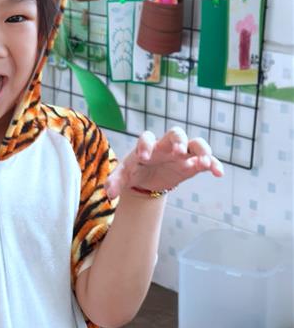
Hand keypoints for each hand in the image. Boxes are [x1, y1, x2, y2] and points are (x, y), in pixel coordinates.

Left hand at [104, 128, 223, 199]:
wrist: (148, 179)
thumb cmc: (135, 171)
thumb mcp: (123, 176)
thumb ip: (115, 182)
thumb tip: (109, 194)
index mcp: (147, 146)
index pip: (146, 138)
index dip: (145, 144)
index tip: (144, 156)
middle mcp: (166, 145)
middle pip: (175, 133)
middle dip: (178, 141)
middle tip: (179, 152)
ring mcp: (182, 152)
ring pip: (195, 143)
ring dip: (201, 150)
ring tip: (203, 161)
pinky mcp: (193, 162)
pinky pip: (206, 160)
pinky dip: (213, 164)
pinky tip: (218, 173)